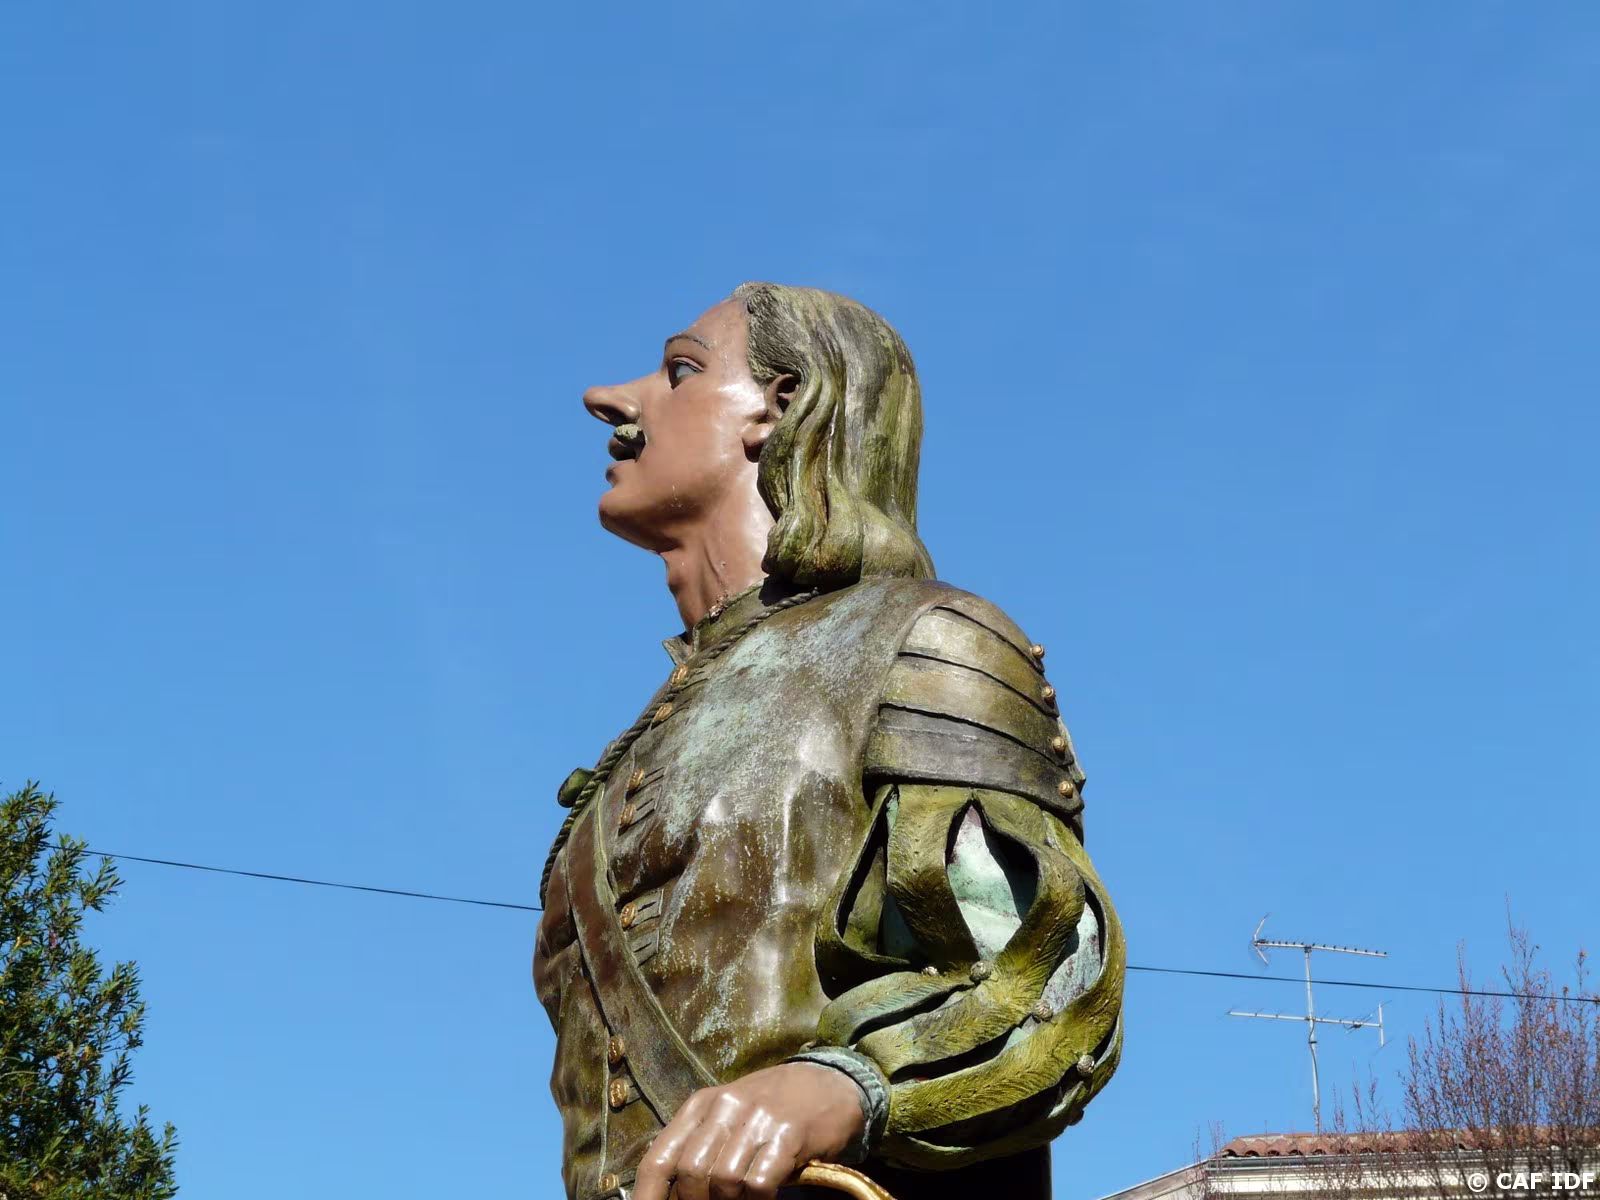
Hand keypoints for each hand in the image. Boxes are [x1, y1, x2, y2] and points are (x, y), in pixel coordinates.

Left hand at [634, 1061, 866, 1199]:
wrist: (833, 1082)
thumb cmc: (776, 1105)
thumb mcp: (730, 1114)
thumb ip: (702, 1145)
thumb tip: (676, 1193)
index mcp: (703, 1104)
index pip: (660, 1158)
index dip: (648, 1197)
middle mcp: (726, 1107)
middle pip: (691, 1173)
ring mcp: (758, 1119)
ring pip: (724, 1180)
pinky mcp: (789, 1135)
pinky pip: (759, 1183)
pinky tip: (766, 1198)